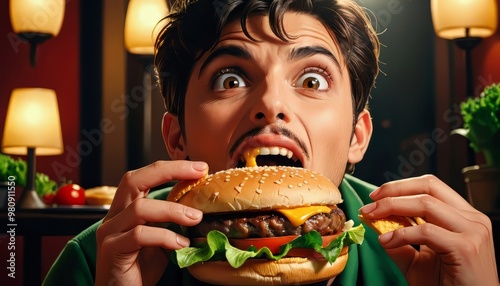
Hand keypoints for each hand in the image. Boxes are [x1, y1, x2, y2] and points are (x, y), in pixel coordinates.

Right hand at [95, 160, 207, 285]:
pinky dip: (165, 237)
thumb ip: (173, 220)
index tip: (200, 167)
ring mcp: (110, 232)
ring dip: (173, 210)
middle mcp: (114, 216)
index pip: (144, 176)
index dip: (171, 168)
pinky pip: (140, 236)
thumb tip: (202, 204)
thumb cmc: (141, 268)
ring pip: (140, 208)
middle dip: (169, 171)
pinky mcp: (112, 250)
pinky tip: (181, 246)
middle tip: (199, 172)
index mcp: (125, 208)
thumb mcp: (162, 238)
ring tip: (196, 218)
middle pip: (134, 180)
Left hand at [360, 175, 497, 285]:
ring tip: (372, 216)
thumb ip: (401, 238)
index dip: (400, 186)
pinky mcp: (466, 247)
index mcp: (464, 216)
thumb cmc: (448, 285)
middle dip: (393, 191)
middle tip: (370, 203)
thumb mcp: (418, 258)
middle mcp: (472, 219)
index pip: (431, 185)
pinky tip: (387, 241)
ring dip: (392, 207)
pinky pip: (426, 231)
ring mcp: (472, 231)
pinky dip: (401, 234)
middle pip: (428, 187)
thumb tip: (374, 222)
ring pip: (426, 204)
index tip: (376, 195)